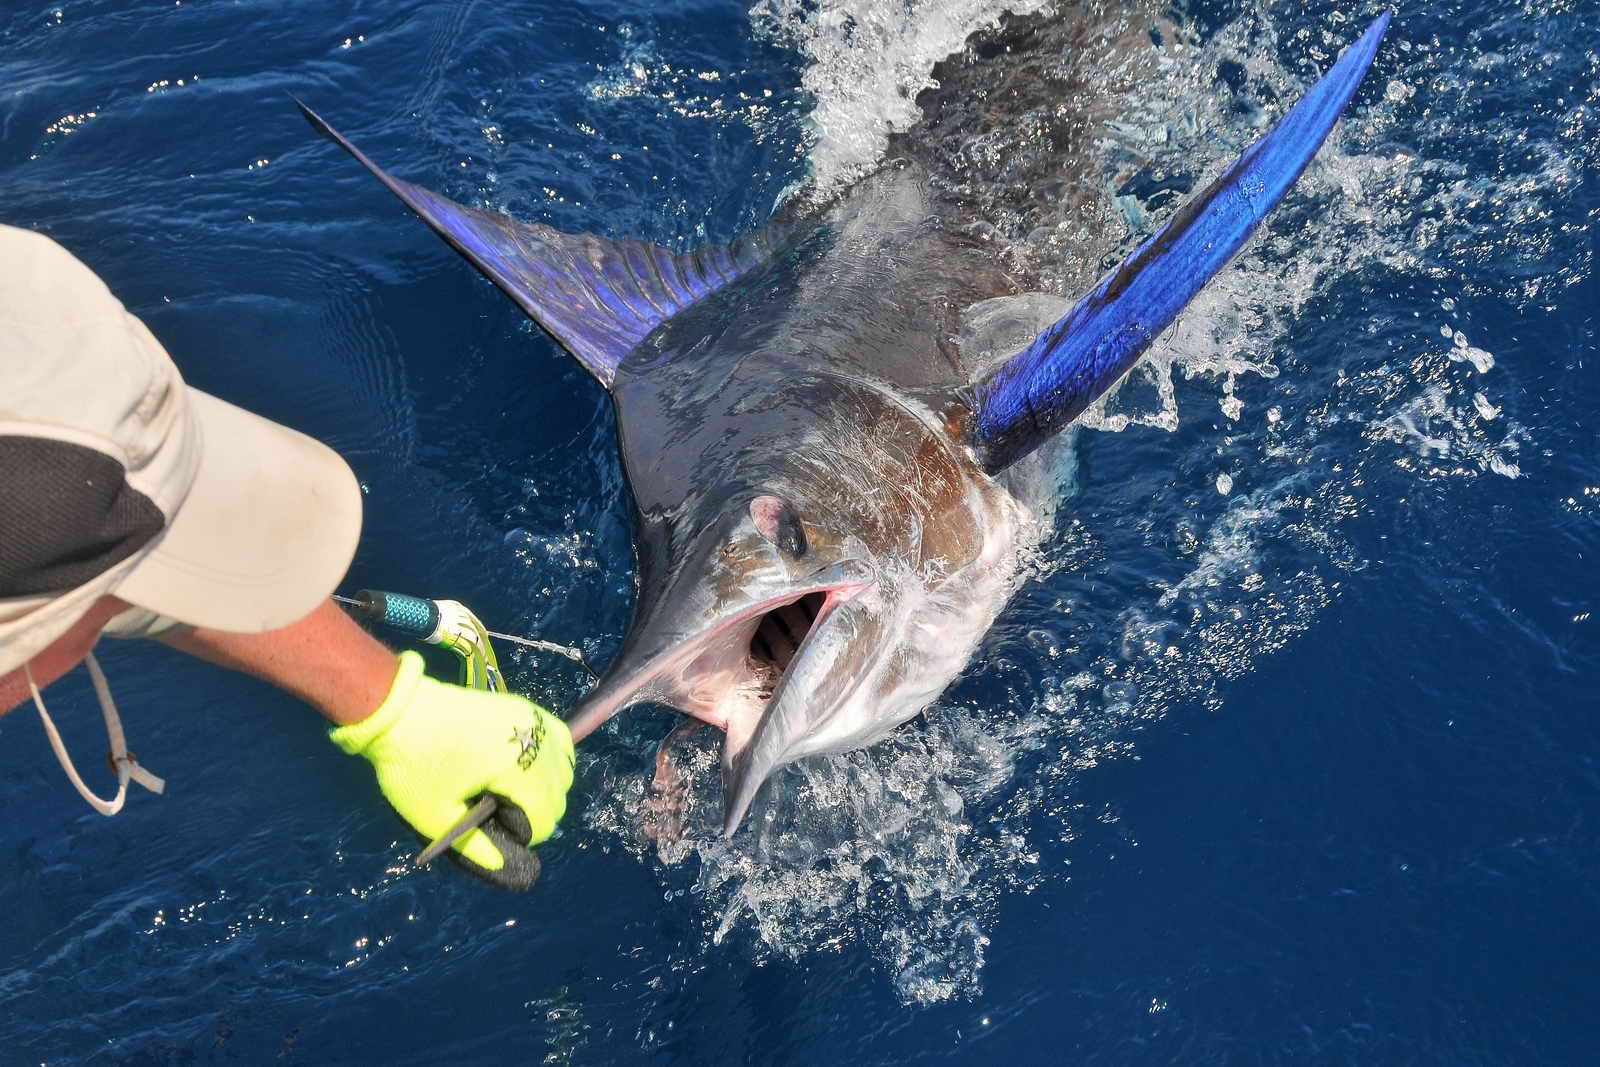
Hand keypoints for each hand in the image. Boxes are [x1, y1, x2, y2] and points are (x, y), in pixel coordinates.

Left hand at [329, 651, 573, 889]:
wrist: (401, 710)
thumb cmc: (413, 765)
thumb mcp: (433, 815)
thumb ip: (472, 845)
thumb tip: (501, 864)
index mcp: (516, 769)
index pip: (546, 816)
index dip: (525, 835)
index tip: (497, 832)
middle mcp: (535, 743)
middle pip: (560, 793)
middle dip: (537, 812)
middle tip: (499, 815)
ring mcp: (534, 721)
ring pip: (565, 767)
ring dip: (548, 787)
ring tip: (513, 792)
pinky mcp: (525, 708)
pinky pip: (560, 739)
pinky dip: (553, 757)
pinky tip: (530, 766)